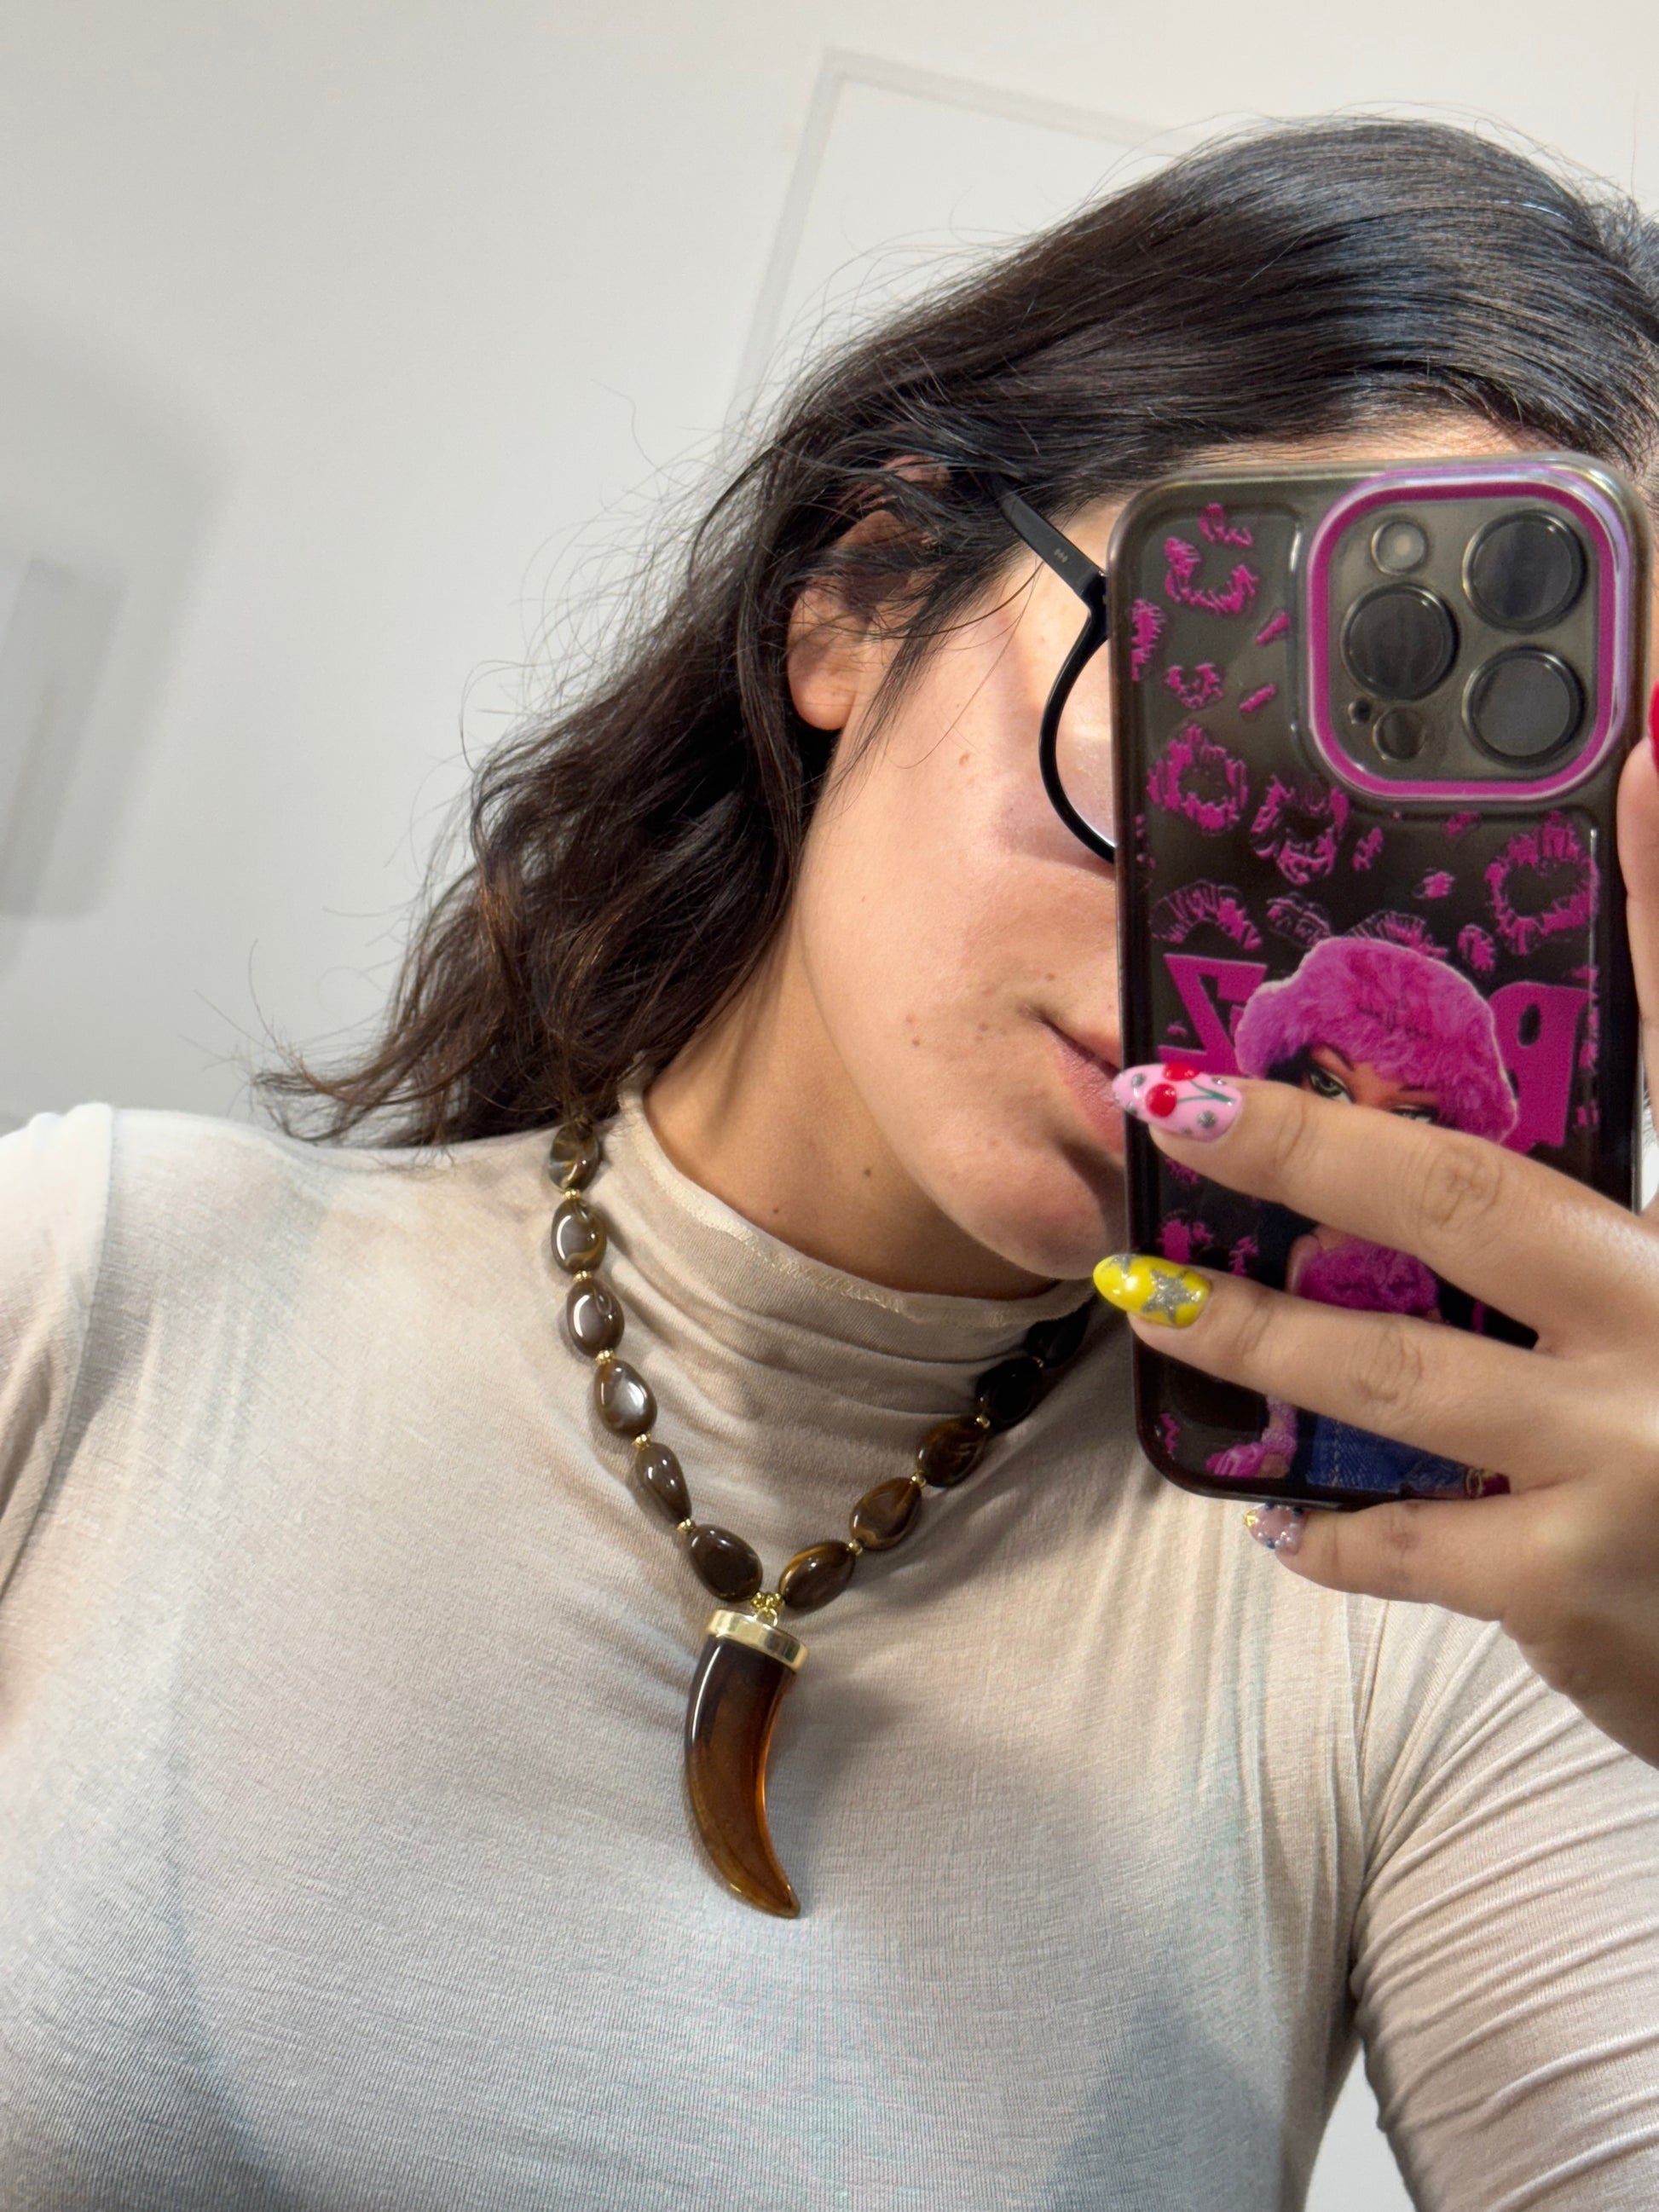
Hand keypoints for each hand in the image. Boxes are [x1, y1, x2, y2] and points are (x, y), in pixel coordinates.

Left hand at [1102, 739, 1658, 1770]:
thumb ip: (1643, 1119)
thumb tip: (1594, 920)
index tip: (1625, 760)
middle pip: (1462, 1199)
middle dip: (1296, 1145)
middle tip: (1162, 1101)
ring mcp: (1627, 1456)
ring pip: (1390, 1370)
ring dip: (1253, 1334)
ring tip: (1148, 1301)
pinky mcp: (1574, 1584)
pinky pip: (1402, 1538)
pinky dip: (1327, 1525)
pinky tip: (1274, 1510)